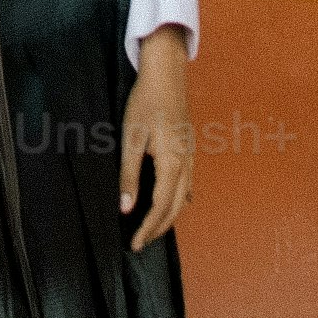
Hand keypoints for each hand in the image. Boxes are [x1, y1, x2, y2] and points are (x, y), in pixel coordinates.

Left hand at [116, 30, 194, 247]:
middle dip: (158, 227)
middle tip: (140, 243)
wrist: (166, 73)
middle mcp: (187, 163)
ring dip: (168, 215)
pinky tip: (173, 202)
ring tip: (152, 228)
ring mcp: (191, 155)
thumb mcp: (131, 138)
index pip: (160, 206)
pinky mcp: (188, 148)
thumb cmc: (145, 102)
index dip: (148, 228)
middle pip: (175, 206)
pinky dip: (178, 199)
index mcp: (173, 163)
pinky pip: (187, 183)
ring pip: (183, 196)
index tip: (134, 244)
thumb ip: (129, 175)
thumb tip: (126, 208)